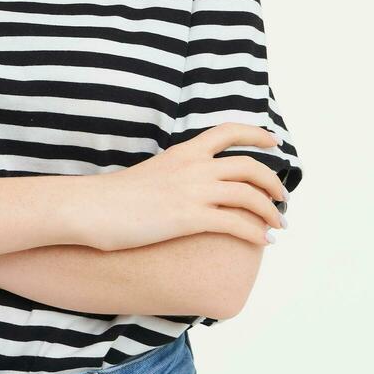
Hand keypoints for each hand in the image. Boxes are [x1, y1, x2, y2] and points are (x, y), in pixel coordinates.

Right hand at [75, 123, 289, 251]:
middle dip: (274, 183)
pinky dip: (256, 232)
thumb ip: (175, 173)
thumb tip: (186, 187)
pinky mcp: (189, 218)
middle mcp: (194, 167)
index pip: (229, 132)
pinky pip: (236, 223)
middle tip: (283, 199)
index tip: (274, 142)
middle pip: (250, 167)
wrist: (91, 208)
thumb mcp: (151, 173)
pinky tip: (263, 242)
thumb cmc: (113, 197)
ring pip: (250, 195)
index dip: (257, 135)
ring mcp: (193, 192)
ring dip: (271, 212)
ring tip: (279, 226)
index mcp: (184, 151)